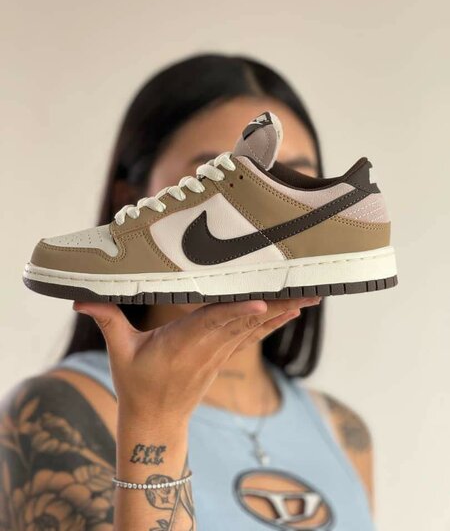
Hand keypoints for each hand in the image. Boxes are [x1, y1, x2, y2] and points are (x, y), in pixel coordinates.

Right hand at [73, 297, 320, 423]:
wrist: (156, 421)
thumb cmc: (136, 384)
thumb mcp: (119, 352)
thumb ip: (107, 319)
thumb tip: (80, 296)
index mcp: (183, 343)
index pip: (213, 323)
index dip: (236, 313)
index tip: (261, 303)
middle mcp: (207, 346)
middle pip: (245, 322)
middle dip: (276, 305)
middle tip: (308, 290)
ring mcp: (219, 352)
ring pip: (255, 328)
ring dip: (283, 312)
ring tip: (310, 297)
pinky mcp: (223, 356)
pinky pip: (252, 336)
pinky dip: (273, 323)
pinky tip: (291, 311)